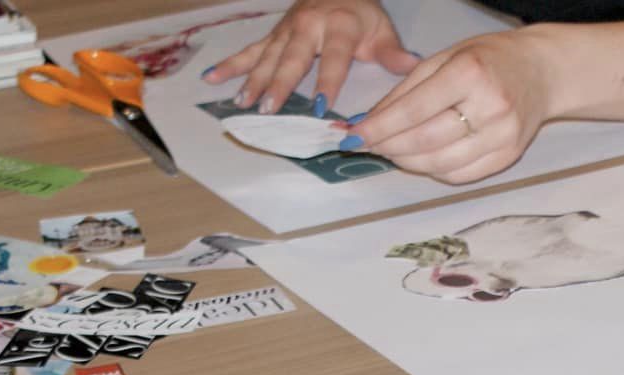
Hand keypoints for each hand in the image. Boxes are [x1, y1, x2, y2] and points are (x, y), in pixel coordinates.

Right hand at [203, 0, 417, 114]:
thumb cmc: (361, 16)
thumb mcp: (382, 31)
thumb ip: (393, 53)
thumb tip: (412, 66)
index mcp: (338, 25)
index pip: (333, 58)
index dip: (328, 81)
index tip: (322, 106)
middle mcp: (307, 25)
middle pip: (292, 58)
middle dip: (280, 84)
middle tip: (269, 108)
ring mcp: (286, 30)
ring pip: (267, 56)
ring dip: (253, 79)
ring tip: (242, 102)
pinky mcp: (273, 34)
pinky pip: (250, 50)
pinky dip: (231, 64)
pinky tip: (212, 78)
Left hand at [347, 28, 554, 184]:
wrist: (542, 72)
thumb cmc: (490, 59)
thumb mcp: (447, 57)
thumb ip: (409, 89)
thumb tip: (372, 121)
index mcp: (470, 73)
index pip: (414, 109)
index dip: (380, 127)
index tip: (355, 135)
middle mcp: (490, 106)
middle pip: (425, 141)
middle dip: (388, 147)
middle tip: (368, 146)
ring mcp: (502, 136)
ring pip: (440, 164)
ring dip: (407, 162)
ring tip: (391, 152)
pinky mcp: (508, 157)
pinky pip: (460, 175)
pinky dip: (433, 171)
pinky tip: (420, 159)